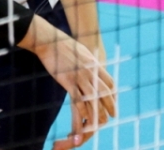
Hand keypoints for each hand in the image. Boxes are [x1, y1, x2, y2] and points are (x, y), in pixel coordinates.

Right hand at [26, 21, 115, 149]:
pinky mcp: (67, 81)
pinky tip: (83, 118)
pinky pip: (77, 100)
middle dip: (110, 107)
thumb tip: (92, 64)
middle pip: (105, 93)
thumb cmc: (61, 43)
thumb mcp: (81, 50)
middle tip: (112, 117)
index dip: (114, 96)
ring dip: (97, 113)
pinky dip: (82, 112)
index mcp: (95, 64)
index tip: (114, 104)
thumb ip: (88, 60)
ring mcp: (79, 76)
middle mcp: (90, 71)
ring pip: (93, 99)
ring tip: (98, 123)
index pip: (110, 83)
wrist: (48, 39)